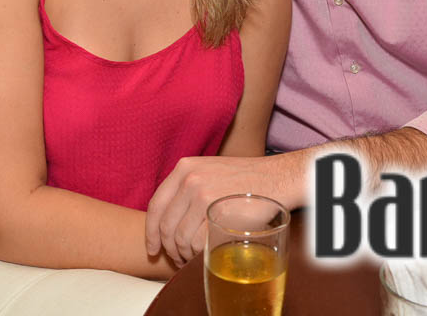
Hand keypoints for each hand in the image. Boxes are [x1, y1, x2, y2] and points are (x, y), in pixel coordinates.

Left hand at [144, 155, 296, 266]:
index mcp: (184, 168)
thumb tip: (170, 218)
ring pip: (179, 237)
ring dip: (182, 255)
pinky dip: (197, 255)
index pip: (155, 205)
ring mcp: (202, 195)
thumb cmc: (246, 178)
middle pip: (165, 225)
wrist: (276, 178)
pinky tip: (204, 256)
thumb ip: (188, 187)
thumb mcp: (210, 170)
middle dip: (168, 249)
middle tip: (176, 258)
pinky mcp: (217, 212)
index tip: (153, 247)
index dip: (151, 232)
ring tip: (191, 258)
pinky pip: (197, 243)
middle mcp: (189, 179)